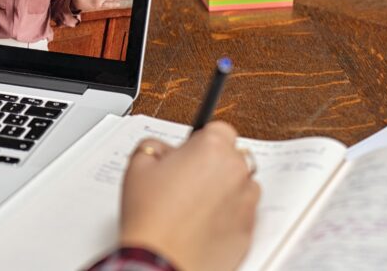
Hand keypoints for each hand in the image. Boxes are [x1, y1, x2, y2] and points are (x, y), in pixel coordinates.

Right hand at [119, 122, 259, 270]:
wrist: (162, 261)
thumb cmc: (151, 217)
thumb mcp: (137, 165)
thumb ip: (154, 146)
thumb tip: (162, 150)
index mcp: (212, 148)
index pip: (220, 128)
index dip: (202, 140)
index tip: (191, 151)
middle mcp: (236, 172)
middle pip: (231, 157)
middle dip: (212, 164)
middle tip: (185, 180)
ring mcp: (247, 202)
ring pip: (240, 185)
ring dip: (224, 189)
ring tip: (193, 204)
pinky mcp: (250, 230)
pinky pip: (242, 213)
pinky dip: (228, 215)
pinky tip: (201, 223)